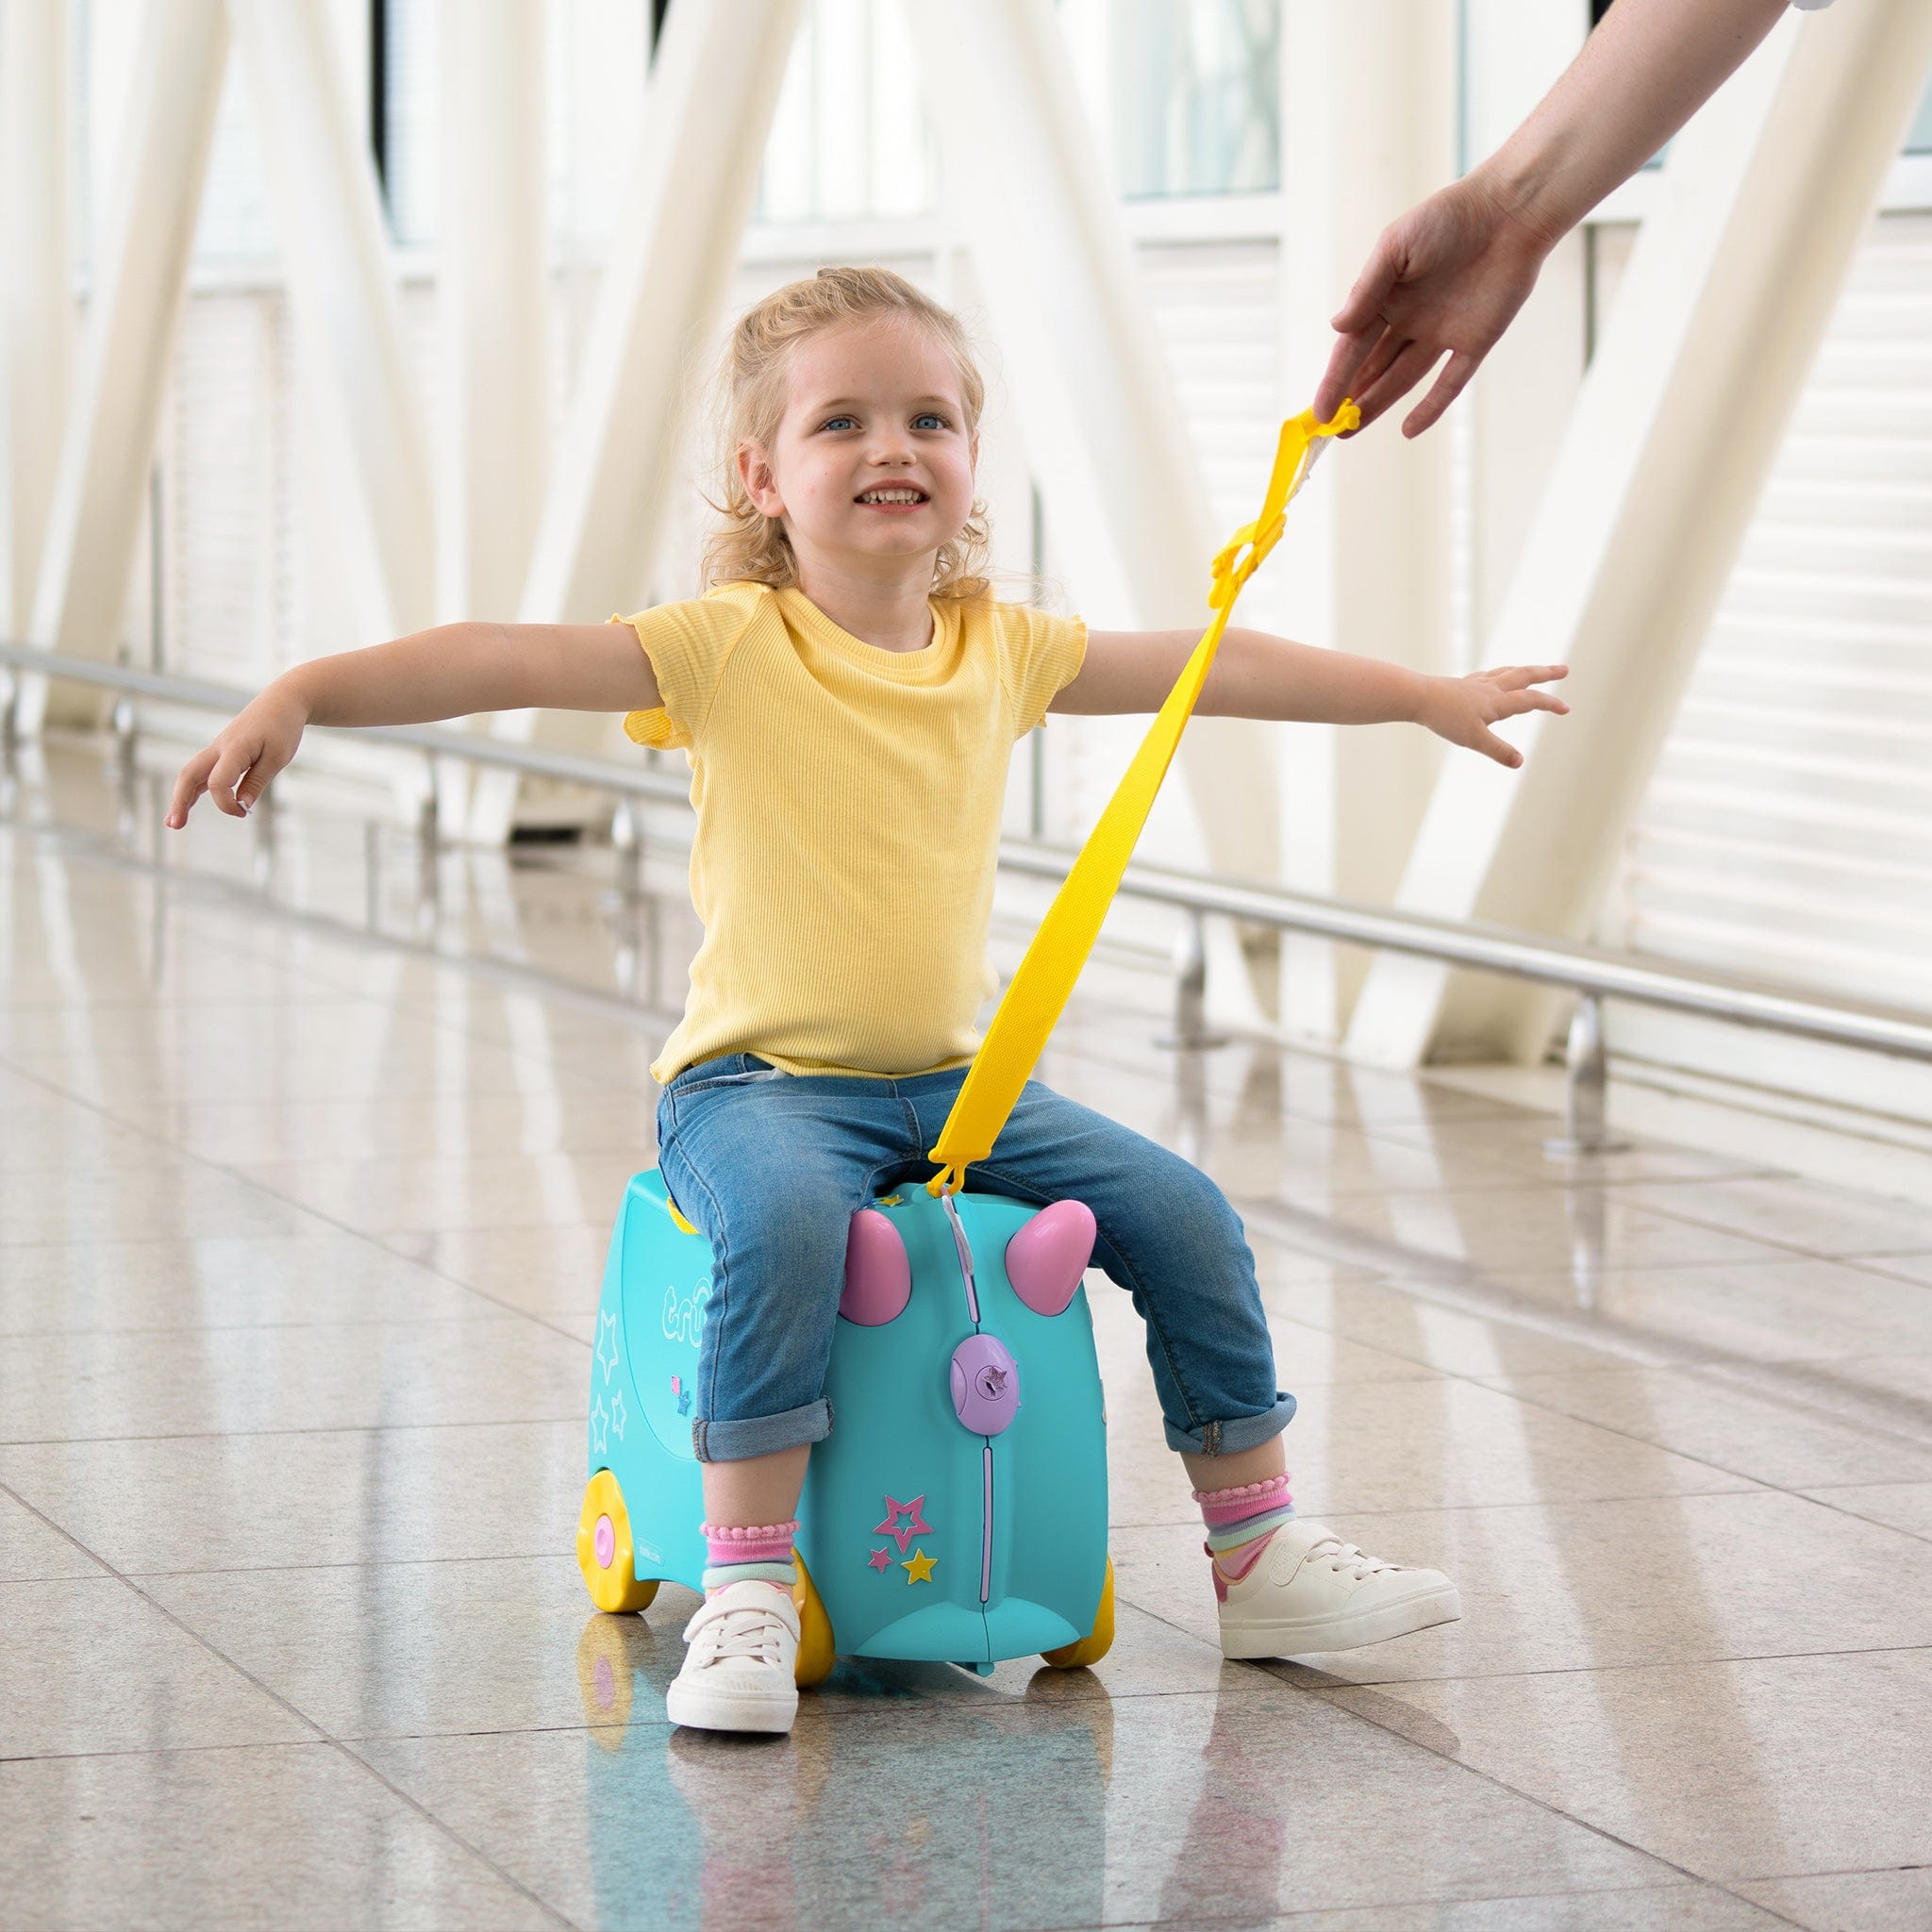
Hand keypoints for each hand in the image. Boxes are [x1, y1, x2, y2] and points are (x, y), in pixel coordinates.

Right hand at [164, 681, 309, 827]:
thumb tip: (242, 806)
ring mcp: (217, 748)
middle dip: (180, 801)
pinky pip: (202, 771)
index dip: (226, 803)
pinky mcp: (221, 751)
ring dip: (181, 796)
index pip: (217, 782)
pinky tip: (189, 804)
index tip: (245, 812)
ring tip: (174, 822)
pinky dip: (194, 788)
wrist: (282, 701)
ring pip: (191, 773)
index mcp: (234, 748)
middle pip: (189, 775)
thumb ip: (257, 782)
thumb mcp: (278, 758)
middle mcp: (219, 748)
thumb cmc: (282, 728)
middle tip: (174, 826)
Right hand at [1313, 171, 1558, 438]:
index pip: (1353, 347)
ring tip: (1352, 430)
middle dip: (1351, 398)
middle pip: (1374, 368)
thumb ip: (1367, 289)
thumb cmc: (1447, 218)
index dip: (1335, 380)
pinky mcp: (1474, 342)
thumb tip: (1336, 328)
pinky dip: (1431, 407)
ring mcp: (1440, 334)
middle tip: (1331, 429)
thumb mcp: (1395, 247)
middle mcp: (1409, 320)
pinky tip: (1408, 430)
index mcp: (1386, 298)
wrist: (1508, 212)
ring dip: (1378, 404)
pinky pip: (1450, 382)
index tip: (1320, 411)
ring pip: (1403, 379)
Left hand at [1415, 665, 1569, 768]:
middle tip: (1564, 669)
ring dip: (1525, 670)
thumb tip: (1520, 762)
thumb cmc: (1445, 718)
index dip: (1550, 704)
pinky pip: (1488, 675)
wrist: (1417, 697)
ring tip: (1534, 670)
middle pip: (1524, 676)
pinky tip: (1494, 677)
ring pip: (1507, 672)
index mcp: (1497, 701)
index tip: (1567, 708)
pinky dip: (1499, 674)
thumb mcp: (1473, 739)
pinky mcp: (1462, 684)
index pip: (1531, 700)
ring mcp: (1476, 684)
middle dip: (1546, 673)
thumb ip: (1498, 750)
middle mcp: (1490, 688)